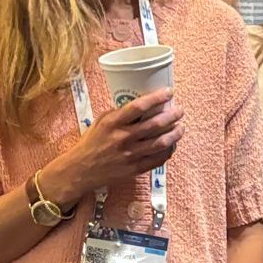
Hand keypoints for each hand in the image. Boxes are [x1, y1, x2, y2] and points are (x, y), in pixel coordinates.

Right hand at [43, 88, 183, 206]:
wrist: (81, 170)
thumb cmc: (91, 143)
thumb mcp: (101, 122)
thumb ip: (120, 113)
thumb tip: (143, 105)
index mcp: (113, 123)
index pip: (139, 106)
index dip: (157, 98)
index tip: (169, 92)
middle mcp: (122, 138)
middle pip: (154, 125)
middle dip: (172, 116)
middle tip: (180, 111)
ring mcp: (130, 155)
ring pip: (160, 143)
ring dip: (174, 134)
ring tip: (181, 127)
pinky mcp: (134, 169)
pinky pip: (157, 160)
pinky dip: (168, 151)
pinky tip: (172, 145)